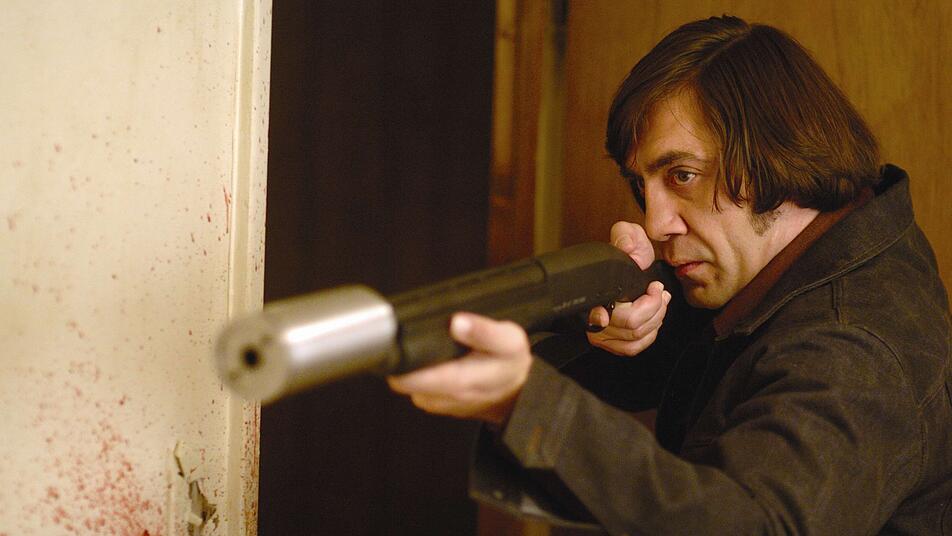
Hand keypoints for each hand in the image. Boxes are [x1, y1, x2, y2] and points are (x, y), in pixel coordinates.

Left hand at [387, 313, 531, 424]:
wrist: (521, 392)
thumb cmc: (511, 364)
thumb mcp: (508, 340)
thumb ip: (483, 330)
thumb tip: (457, 322)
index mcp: (459, 381)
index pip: (410, 380)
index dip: (399, 362)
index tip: (400, 345)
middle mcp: (447, 397)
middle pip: (404, 383)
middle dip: (406, 364)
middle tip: (417, 344)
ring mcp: (442, 405)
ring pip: (410, 388)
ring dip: (415, 372)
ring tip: (431, 356)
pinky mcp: (442, 406)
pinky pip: (421, 392)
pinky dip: (424, 380)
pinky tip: (439, 367)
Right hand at [586, 221, 670, 355]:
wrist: (622, 265)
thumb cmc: (623, 255)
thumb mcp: (626, 237)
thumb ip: (626, 237)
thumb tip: (626, 248)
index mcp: (593, 293)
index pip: (598, 315)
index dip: (616, 313)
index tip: (645, 293)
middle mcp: (592, 317)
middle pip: (630, 326)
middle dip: (654, 307)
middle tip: (659, 292)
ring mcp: (600, 333)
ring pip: (634, 338)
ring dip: (654, 320)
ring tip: (658, 302)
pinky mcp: (609, 343)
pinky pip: (632, 348)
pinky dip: (648, 335)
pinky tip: (652, 320)